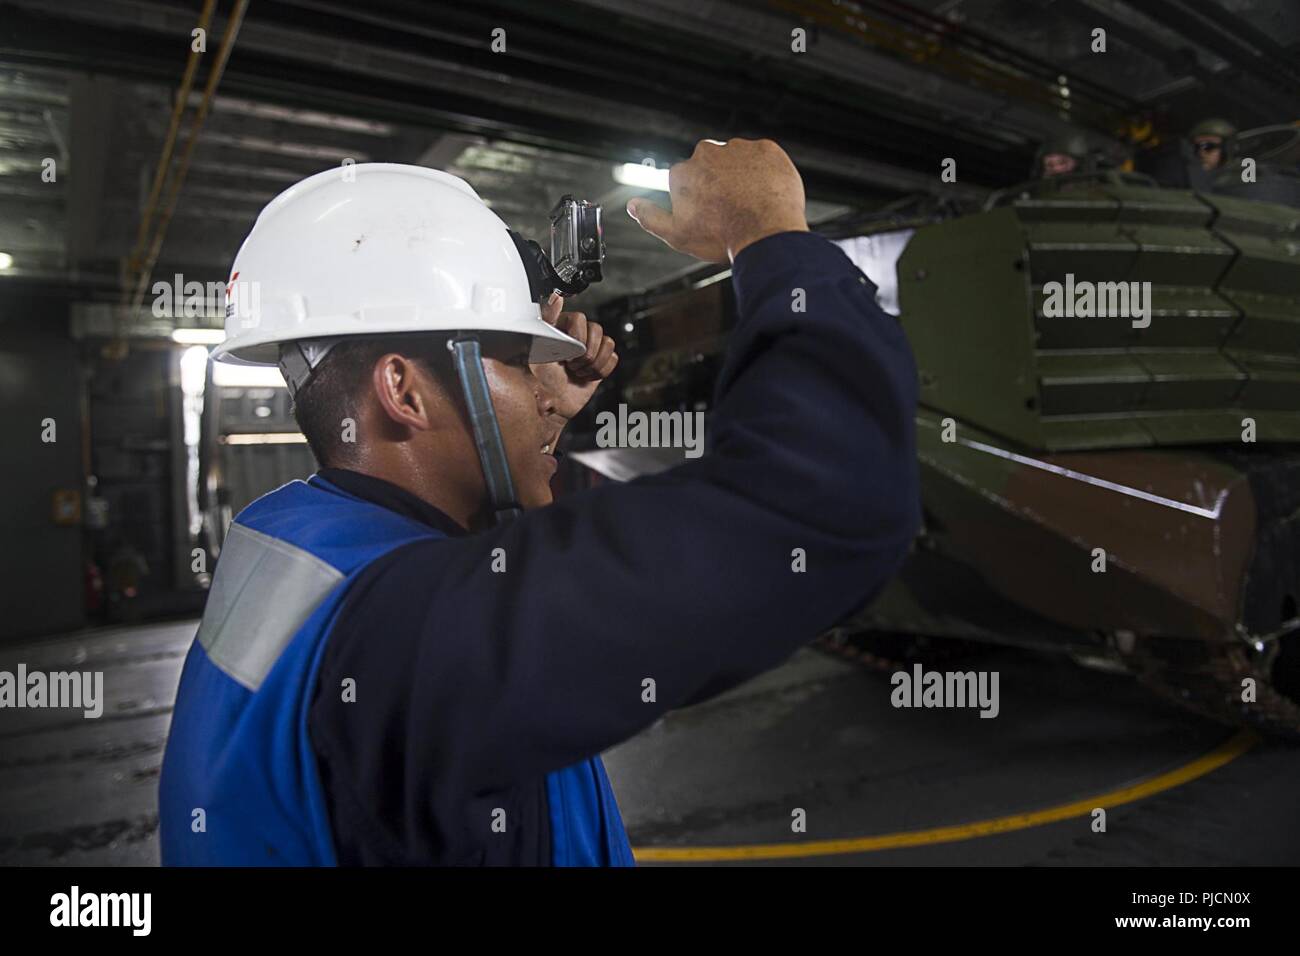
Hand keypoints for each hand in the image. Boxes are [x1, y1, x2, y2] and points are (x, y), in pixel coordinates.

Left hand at [532, 292, 618, 421]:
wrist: (554, 401)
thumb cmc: (542, 377)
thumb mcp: (538, 346)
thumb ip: (547, 320)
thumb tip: (557, 297)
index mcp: (561, 325)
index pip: (580, 318)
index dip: (577, 338)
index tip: (567, 353)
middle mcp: (577, 333)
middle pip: (597, 330)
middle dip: (585, 354)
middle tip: (571, 365)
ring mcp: (591, 346)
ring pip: (608, 343)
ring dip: (593, 363)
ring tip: (577, 371)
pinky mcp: (601, 360)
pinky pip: (614, 358)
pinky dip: (600, 371)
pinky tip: (586, 375)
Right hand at [625, 138, 808, 262]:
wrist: (766, 236)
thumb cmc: (722, 237)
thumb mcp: (677, 235)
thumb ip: (650, 217)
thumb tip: (632, 206)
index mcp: (683, 172)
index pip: (689, 182)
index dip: (701, 201)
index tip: (712, 216)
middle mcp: (707, 152)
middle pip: (712, 167)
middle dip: (719, 183)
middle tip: (733, 209)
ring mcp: (739, 148)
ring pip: (738, 160)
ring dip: (743, 176)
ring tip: (752, 203)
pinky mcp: (767, 149)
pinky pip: (764, 158)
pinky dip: (765, 172)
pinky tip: (767, 192)